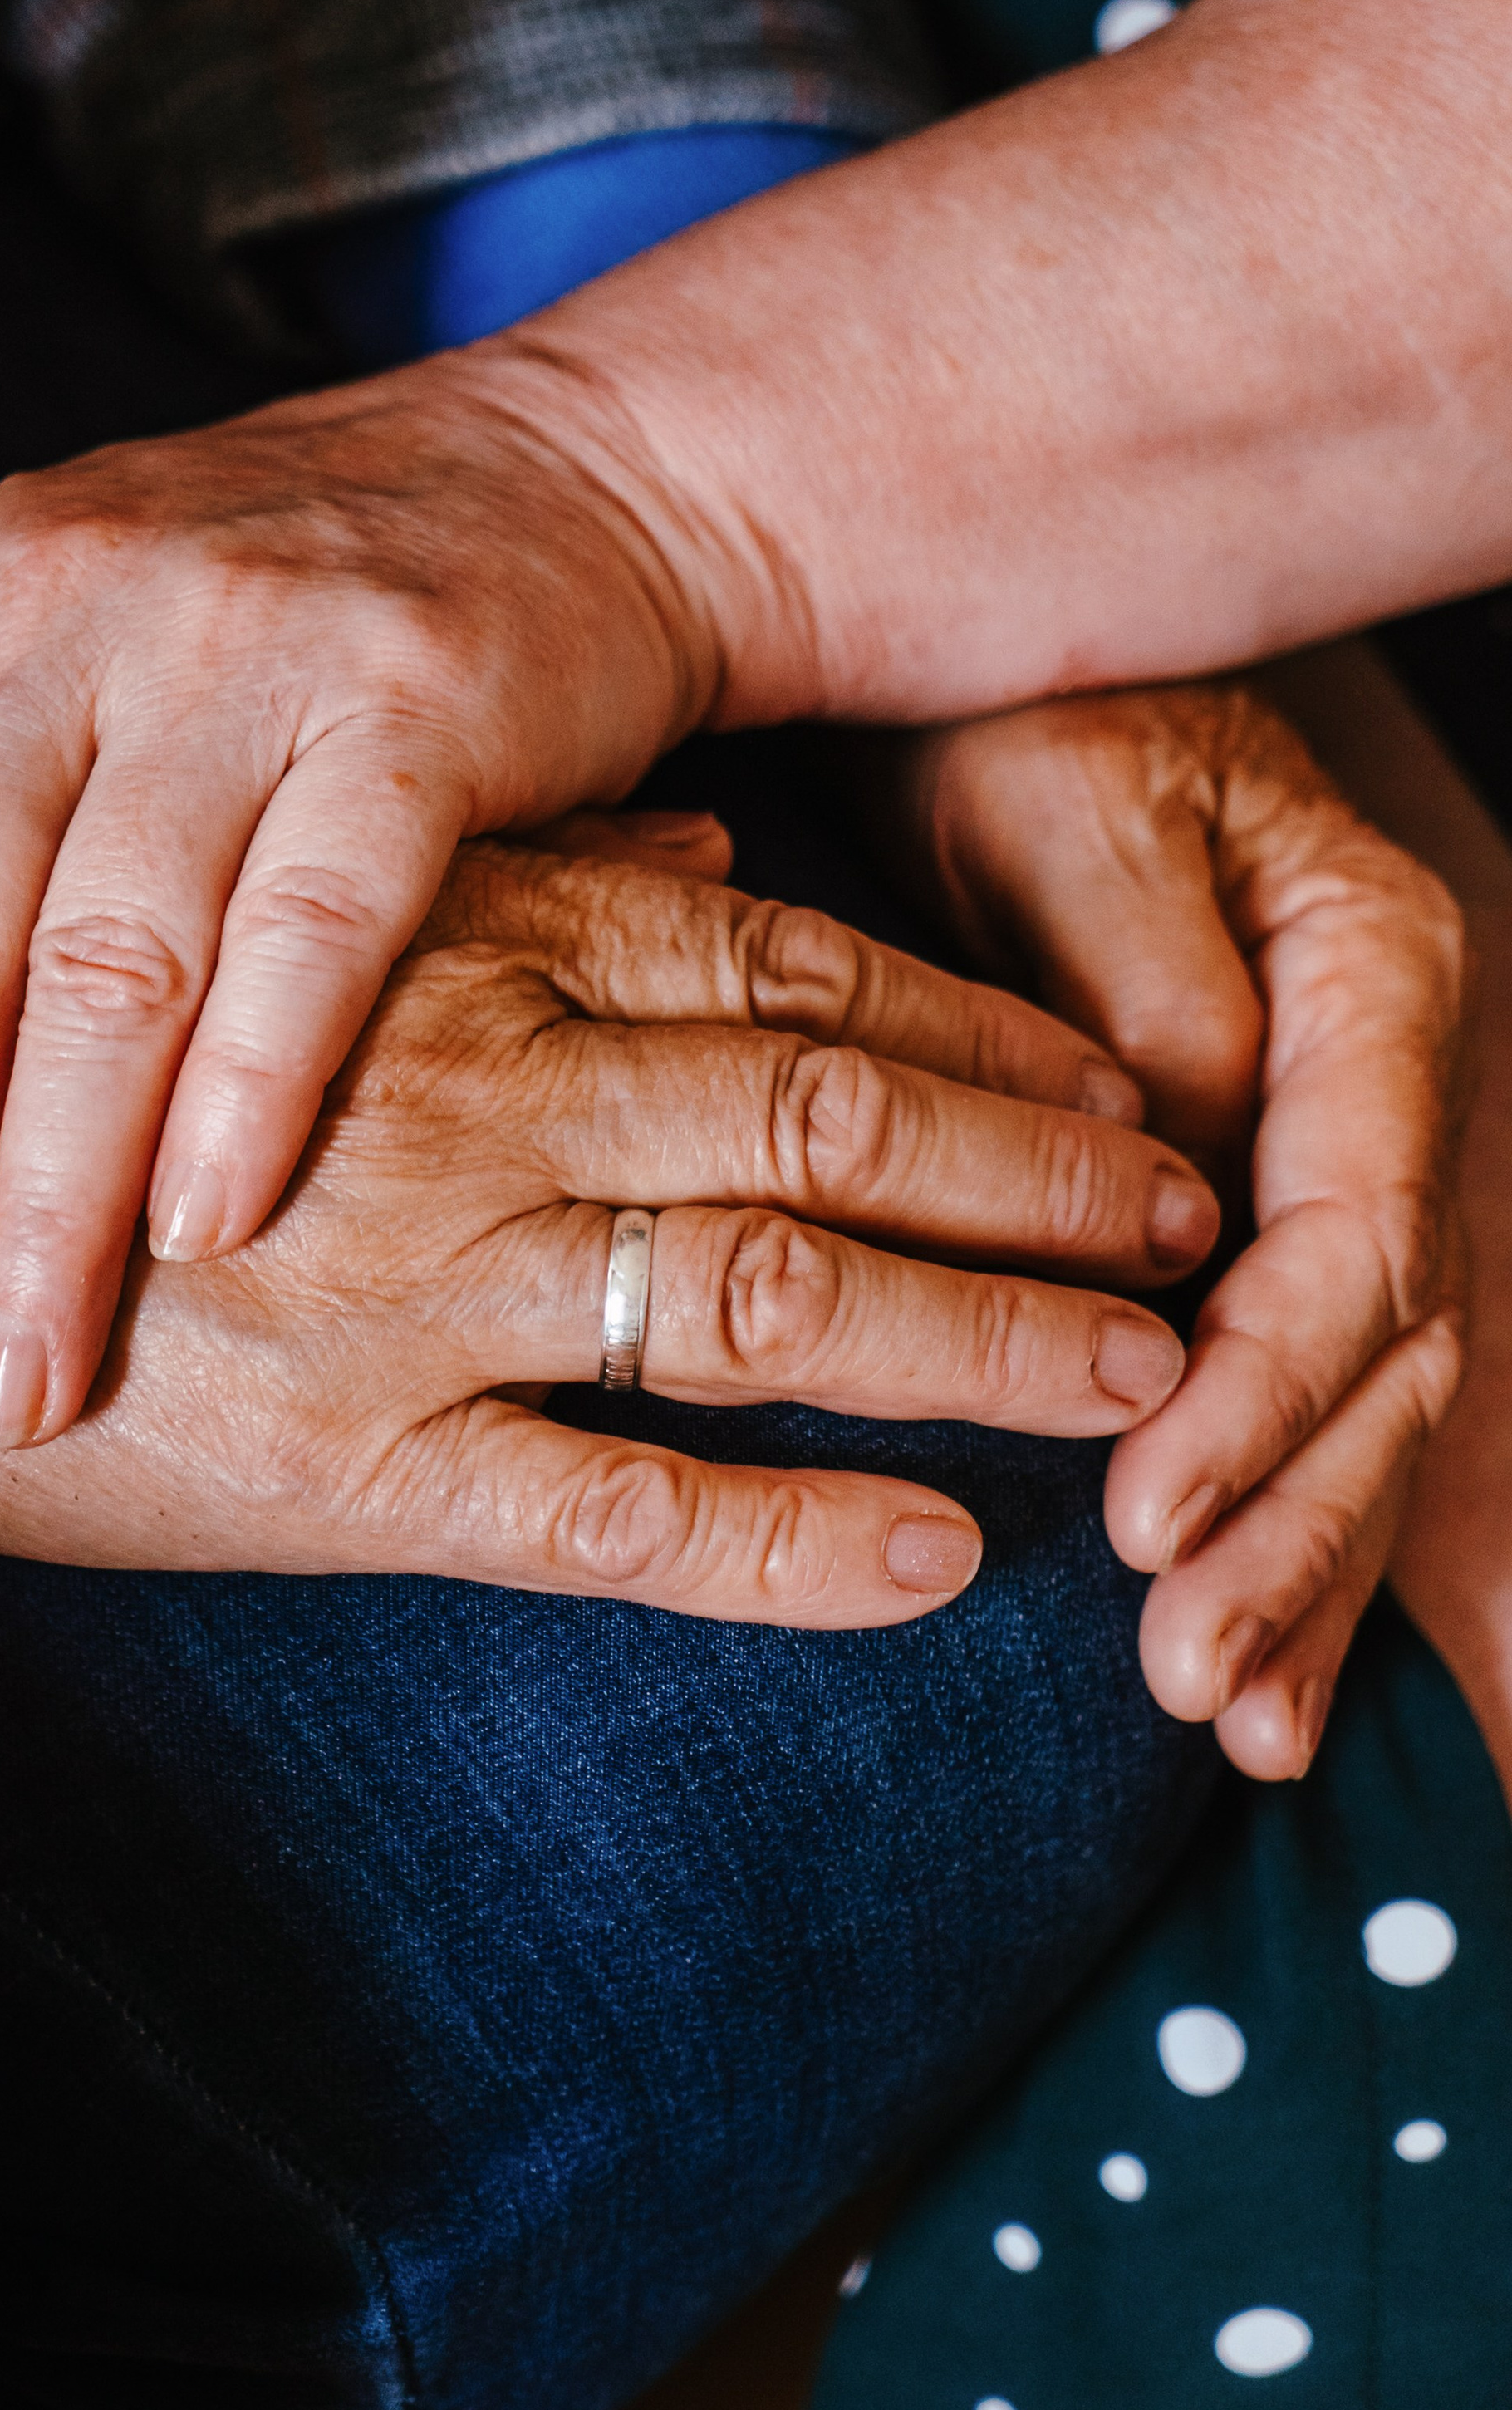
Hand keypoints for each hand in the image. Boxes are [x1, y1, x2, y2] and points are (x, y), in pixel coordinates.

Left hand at [0, 373, 714, 1445]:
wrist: (558, 472)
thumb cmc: (271, 624)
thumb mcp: (53, 659)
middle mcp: (58, 600)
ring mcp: (239, 639)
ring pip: (108, 956)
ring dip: (59, 1199)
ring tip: (32, 1370)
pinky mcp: (416, 693)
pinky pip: (313, 923)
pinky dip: (250, 1090)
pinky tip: (207, 1232)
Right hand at [0, 843, 1217, 1621]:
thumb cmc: (25, 1036)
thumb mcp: (270, 904)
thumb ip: (512, 882)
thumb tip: (720, 861)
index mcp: (455, 950)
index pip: (795, 975)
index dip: (984, 1034)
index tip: (1124, 1077)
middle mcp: (469, 1095)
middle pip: (839, 1126)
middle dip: (1046, 1176)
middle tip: (1197, 1229)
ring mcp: (412, 1282)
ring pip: (776, 1301)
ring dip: (988, 1341)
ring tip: (1145, 1386)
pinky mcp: (335, 1463)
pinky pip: (612, 1515)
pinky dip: (791, 1543)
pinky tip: (939, 1566)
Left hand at [882, 684, 1467, 1779]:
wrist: (1020, 688)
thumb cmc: (1030, 720)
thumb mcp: (1074, 801)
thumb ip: (1151, 978)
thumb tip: (1192, 1173)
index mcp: (1374, 975)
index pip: (1350, 1226)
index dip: (1263, 1387)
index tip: (1151, 1513)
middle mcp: (1388, 1088)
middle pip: (1385, 1348)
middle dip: (1293, 1523)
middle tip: (1188, 1675)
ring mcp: (1351, 1164)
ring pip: (1367, 1402)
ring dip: (1305, 1569)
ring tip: (1225, 1721)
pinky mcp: (1278, 1227)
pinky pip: (1314, 1399)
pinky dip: (1296, 1539)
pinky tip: (1260, 1688)